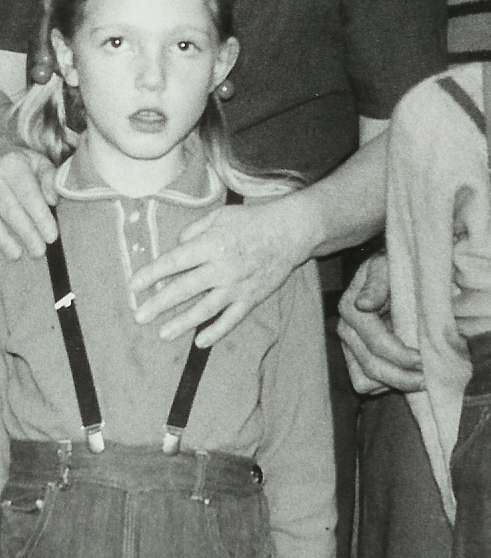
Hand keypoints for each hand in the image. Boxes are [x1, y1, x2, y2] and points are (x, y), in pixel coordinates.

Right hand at [0, 148, 58, 258]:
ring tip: (17, 255)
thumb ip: (49, 179)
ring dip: (5, 239)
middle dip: (26, 232)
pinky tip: (3, 249)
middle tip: (39, 251)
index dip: (40, 216)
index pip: (28, 194)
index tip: (51, 236)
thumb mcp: (38, 162)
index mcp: (13, 164)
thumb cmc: (20, 163)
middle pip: (10, 209)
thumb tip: (53, 201)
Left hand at [130, 195, 312, 346]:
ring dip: (181, 323)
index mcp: (211, 245)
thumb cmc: (252, 220)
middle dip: (158, 305)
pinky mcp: (251, 298)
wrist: (289, 232)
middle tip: (139, 316)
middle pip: (184, 290)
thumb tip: (176, 247)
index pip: (174, 262)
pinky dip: (216, 332)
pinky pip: (231, 319)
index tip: (134, 286)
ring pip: (204, 309)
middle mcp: (221, 268)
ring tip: (162, 333)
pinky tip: (200, 342)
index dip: (152, 274)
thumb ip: (194, 230)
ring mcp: (236, 286)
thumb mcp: (220, 215)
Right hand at [338, 253, 423, 393]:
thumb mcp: (386, 265)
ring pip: (365, 382)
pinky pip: (364, 384)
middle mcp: (345, 329)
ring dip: (395, 383)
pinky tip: (405, 373)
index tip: (424, 359)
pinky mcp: (353, 358)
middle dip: (402, 377)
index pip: (377, 343)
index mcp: (351, 308)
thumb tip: (364, 304)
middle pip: (371, 367)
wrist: (388, 272)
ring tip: (420, 378)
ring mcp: (347, 346)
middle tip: (428, 378)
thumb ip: (377, 282)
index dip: (402, 356)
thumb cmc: (392, 268)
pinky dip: (385, 384)